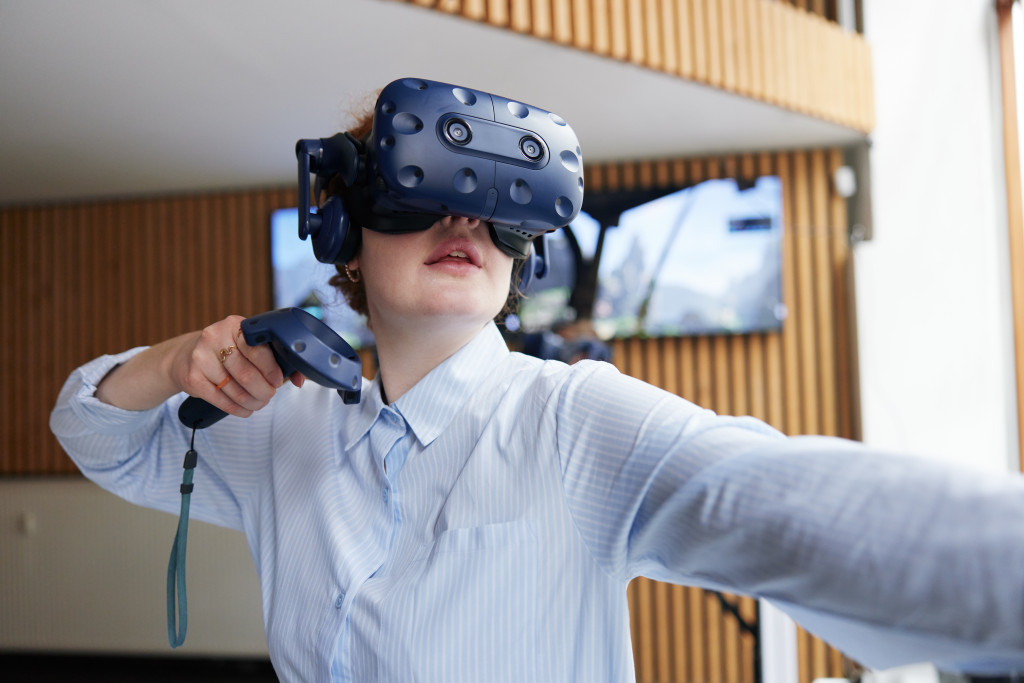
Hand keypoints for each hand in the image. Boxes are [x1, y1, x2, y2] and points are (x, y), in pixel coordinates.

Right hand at [172, 315, 304, 417]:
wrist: (185, 356)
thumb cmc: (227, 351)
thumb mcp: (247, 346)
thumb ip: (275, 358)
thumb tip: (299, 379)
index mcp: (235, 325)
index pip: (258, 349)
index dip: (272, 370)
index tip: (278, 381)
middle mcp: (215, 337)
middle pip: (247, 374)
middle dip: (264, 391)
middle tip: (269, 395)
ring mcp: (200, 357)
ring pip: (235, 390)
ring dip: (253, 402)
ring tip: (259, 402)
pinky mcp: (192, 377)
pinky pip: (220, 400)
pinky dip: (238, 409)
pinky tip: (245, 409)